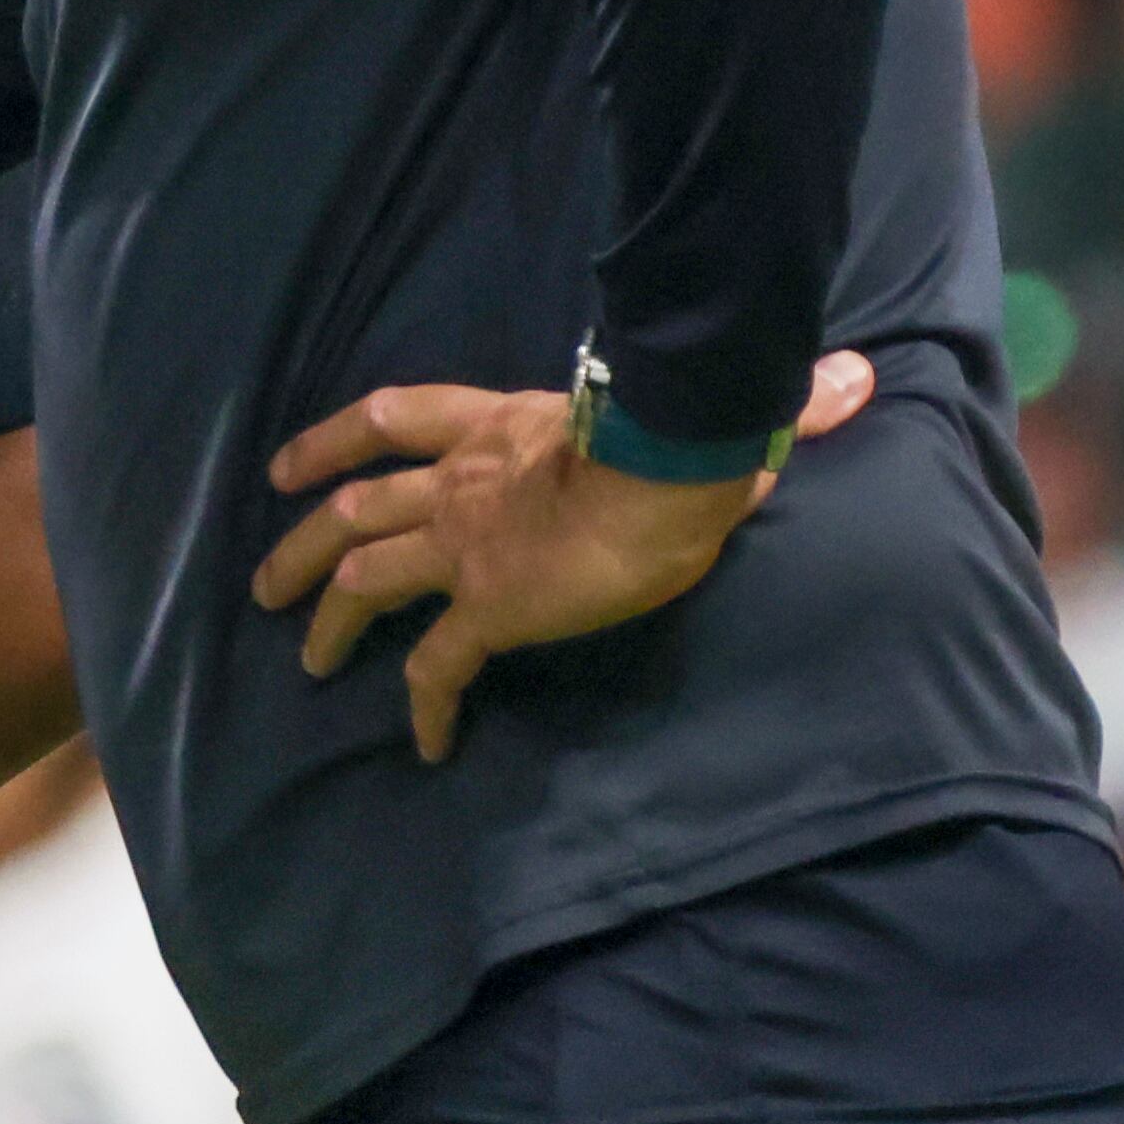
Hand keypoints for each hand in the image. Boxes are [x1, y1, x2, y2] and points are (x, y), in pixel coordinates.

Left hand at [251, 352, 877, 763]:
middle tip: (266, 580)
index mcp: (499, 426)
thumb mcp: (700, 407)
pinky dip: (424, 706)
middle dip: (303, 541)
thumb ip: (765, 401)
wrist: (662, 471)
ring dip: (324, 614)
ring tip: (302, 655)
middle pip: (354, 506)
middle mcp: (462, 482)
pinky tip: (425, 745)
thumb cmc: (680, 429)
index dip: (333, 439)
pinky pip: (437, 667)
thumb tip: (856, 379)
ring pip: (364, 576)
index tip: (289, 464)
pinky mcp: (487, 609)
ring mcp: (466, 546)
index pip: (392, 417)